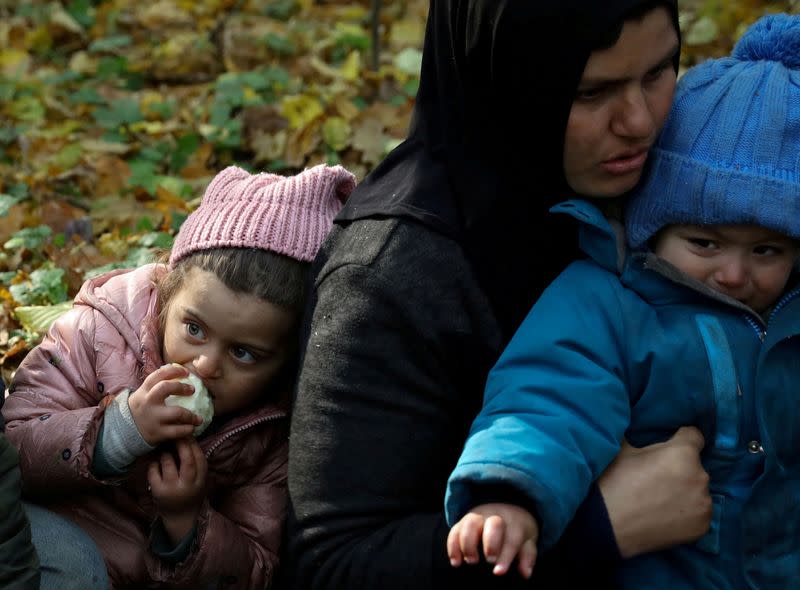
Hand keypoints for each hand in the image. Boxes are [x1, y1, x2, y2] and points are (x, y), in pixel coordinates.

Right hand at [128, 364, 202, 444]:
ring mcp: (153, 418)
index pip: (158, 374)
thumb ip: (158, 385)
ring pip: (176, 413)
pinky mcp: (157, 433)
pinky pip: (176, 431)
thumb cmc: (142, 408)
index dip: (174, 371)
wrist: (125, 431)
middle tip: (192, 390)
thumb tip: (181, 373)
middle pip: (165, 388)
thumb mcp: (144, 394)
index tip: (186, 372)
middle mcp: (148, 402)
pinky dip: (187, 430)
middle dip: (181, 387)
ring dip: (191, 415)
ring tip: (199, 419)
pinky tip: (192, 428)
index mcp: (144, 390)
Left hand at [148, 437, 207, 543]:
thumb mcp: (199, 480)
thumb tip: (189, 437)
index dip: (193, 444)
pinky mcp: (157, 491)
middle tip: (177, 435)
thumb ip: (196, 464)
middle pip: (187, 459)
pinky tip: (156, 464)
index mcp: (199, 480)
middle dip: (182, 444)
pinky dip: (154, 464)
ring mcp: (171, 488)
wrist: (180, 516)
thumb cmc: (190, 492)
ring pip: (168, 462)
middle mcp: (187, 484)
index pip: (199, 458)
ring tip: (165, 452)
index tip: (188, 434)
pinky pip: (153, 470)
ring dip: (165, 453)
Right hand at [447, 503, 537, 578]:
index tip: (498, 572)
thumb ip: (527, 556)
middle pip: (493, 524)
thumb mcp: (527, 541)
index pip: (512, 538)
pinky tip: (455, 562)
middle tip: (489, 560)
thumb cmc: (517, 531)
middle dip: (490, 543)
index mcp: (514, 523)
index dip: (505, 556)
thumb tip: (525, 573)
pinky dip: (453, 545)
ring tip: (470, 561)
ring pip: (470, 523)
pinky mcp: (463, 521)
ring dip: (468, 543)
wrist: (505, 506)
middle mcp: (496, 517)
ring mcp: (478, 517)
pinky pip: (455, 529)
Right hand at [599, 426, 711, 557]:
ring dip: (685, 491)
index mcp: (682, 453)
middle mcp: (700, 476)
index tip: (669, 447)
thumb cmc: (614, 483)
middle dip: (681, 468)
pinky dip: (687, 512)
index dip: (681, 439)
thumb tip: (634, 424)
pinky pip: (699, 512)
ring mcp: (703, 504)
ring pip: (698, 490)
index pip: (695, 436)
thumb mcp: (622, 450)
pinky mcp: (702, 526)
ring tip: (661, 499)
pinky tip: (666, 515)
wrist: (607, 526)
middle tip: (657, 477)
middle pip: (695, 465)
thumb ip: (638, 435)